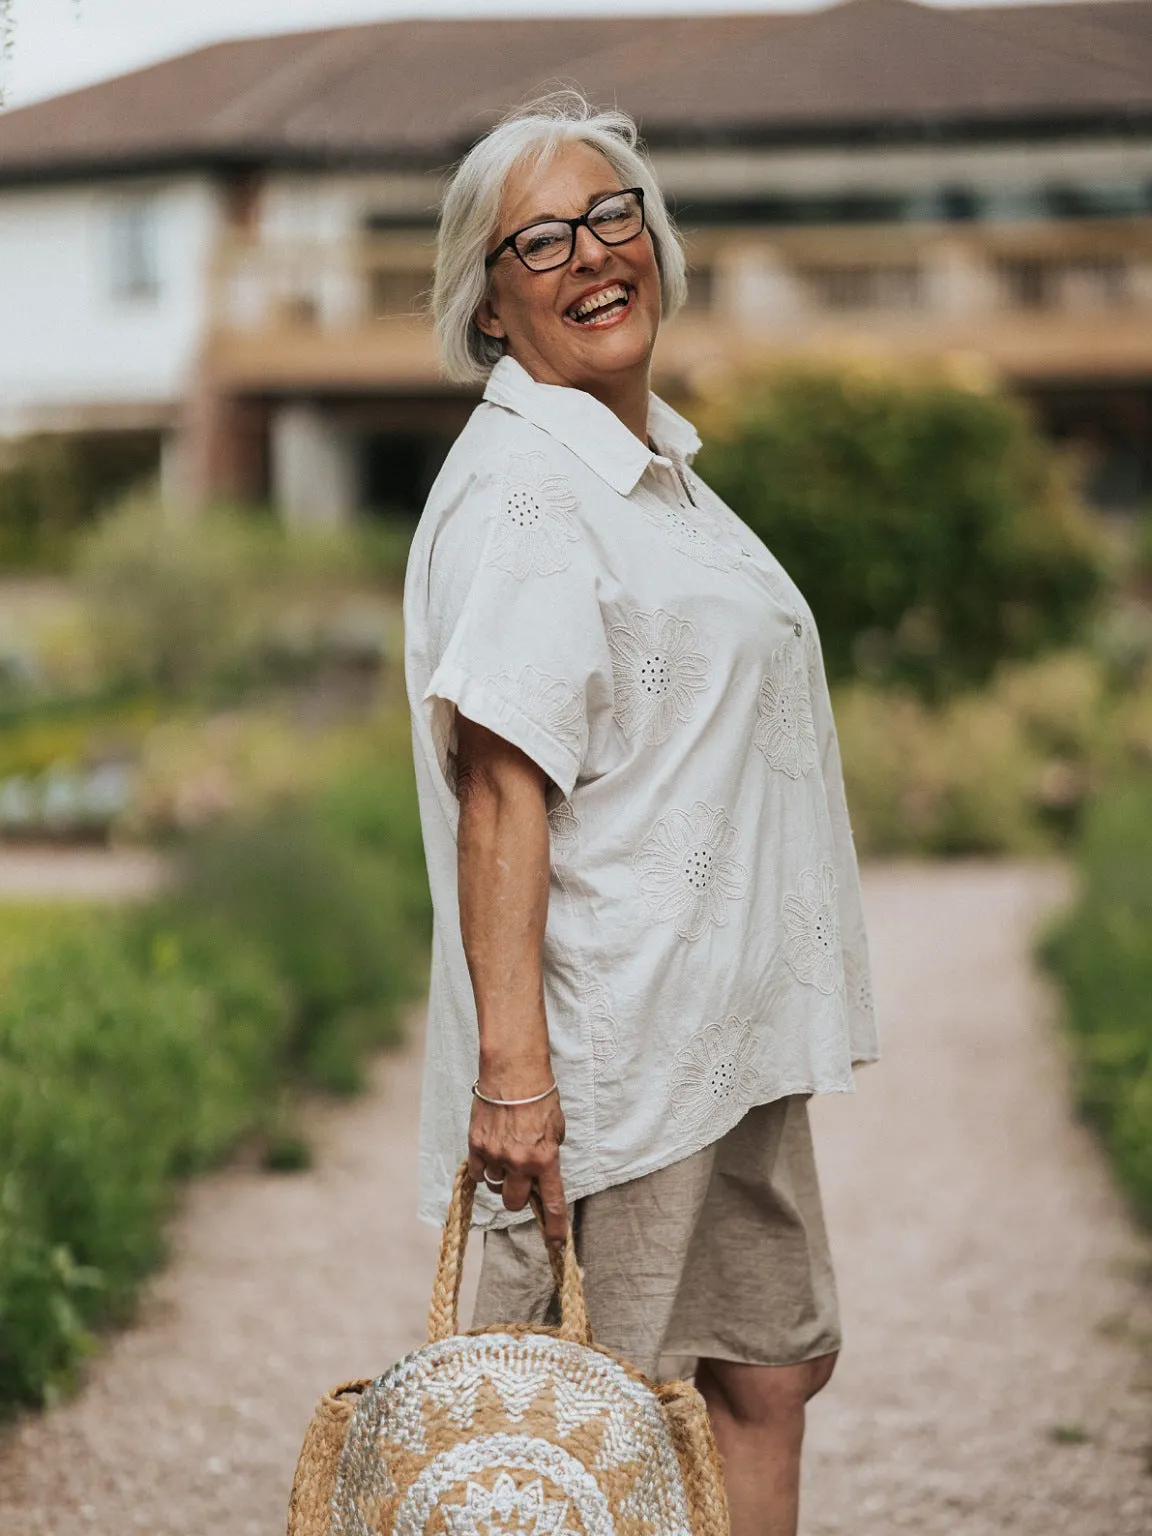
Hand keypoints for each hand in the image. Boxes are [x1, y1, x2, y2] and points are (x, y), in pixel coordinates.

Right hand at [467, 1084, 567, 1249]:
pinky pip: (478, 1173)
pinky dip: (484, 1168)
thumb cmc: (540, 1095)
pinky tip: (490, 1152)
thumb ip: (550, 1152)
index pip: (552, 1203)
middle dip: (519, 1196)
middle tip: (522, 1179)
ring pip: (495, 1187)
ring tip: (506, 1154)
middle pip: (514, 1203)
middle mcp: (519, 1162)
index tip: (557, 1245)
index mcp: (545, 1159)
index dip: (555, 1228)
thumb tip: (542, 1170)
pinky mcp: (476, 1146)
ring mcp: (495, 1156)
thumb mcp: (557, 1127)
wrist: (513, 1071)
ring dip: (501, 1179)